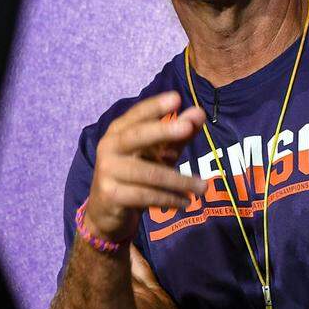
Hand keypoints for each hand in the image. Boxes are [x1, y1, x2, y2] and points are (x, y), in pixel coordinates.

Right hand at [85, 91, 206, 242]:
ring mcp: (107, 171)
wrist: (106, 211)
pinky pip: (146, 196)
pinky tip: (185, 202)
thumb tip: (200, 113)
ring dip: (179, 181)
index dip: (155, 106)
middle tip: (188, 128)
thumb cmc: (136, 175)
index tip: (177, 97)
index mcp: (118, 130)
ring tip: (203, 187)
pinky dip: (169, 199)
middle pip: (137, 136)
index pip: (138, 114)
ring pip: (149, 173)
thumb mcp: (158, 153)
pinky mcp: (111, 194)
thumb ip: (178, 134)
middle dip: (163, 130)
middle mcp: (109, 146)